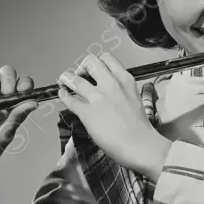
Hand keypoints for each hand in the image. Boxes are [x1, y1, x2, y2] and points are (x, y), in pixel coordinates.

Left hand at [57, 53, 171, 180]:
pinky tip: (63, 94)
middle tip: (80, 74)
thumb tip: (111, 92)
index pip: (107, 58)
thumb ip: (122, 90)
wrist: (140, 144)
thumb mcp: (135, 98)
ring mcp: (98, 97)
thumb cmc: (140, 128)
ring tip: (64, 80)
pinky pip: (69, 99)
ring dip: (67, 78)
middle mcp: (111, 84)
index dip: (97, 62)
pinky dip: (63, 95)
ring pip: (75, 79)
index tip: (93, 69)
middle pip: (90, 62)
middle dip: (82, 66)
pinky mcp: (87, 112)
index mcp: (125, 80)